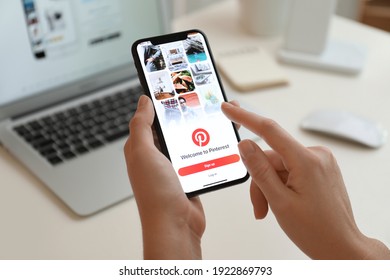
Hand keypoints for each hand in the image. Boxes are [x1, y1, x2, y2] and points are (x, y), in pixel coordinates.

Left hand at [124, 95, 204, 258]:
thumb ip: (141, 126)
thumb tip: (143, 101)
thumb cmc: (156, 193)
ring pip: (187, 140)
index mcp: (142, 147)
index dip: (160, 101)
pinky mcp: (189, 174)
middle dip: (185, 114)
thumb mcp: (143, 153)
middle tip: (200, 98)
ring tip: (213, 115)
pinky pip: (198, 155)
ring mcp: (174, 166)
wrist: (176, 225)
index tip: (173, 85)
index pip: (150, 118)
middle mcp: (157, 156)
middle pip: (172, 127)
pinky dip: (206, 147)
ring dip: (198, 130)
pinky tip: (216, 140)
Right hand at [222, 102, 389, 258]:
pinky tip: (282, 202)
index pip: (269, 130)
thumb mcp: (279, 201)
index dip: (245, 117)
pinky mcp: (318, 168)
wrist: (341, 247)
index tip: (228, 108)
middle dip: (260, 181)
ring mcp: (318, 161)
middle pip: (271, 158)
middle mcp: (315, 155)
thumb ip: (260, 170)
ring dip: (269, 187)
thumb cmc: (316, 230)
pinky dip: (280, 184)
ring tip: (270, 209)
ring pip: (279, 166)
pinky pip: (290, 169)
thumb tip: (245, 145)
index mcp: (306, 161)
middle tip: (259, 205)